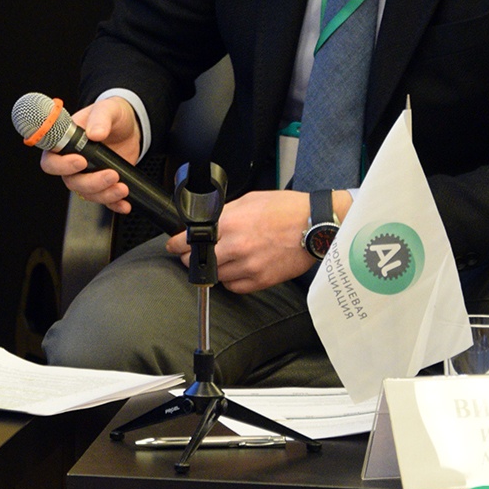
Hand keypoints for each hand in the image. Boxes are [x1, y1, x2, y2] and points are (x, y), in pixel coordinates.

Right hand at [38, 96, 141, 214]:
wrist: (131, 126)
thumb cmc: (111, 114)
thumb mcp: (107, 109)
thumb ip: (100, 118)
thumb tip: (95, 133)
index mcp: (65, 144)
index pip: (51, 160)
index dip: (61, 166)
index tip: (81, 162)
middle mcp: (72, 162)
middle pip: (71, 182)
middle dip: (91, 183)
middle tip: (111, 174)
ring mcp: (87, 175)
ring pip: (87, 193)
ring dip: (105, 194)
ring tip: (123, 187)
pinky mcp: (103, 184)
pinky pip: (104, 200)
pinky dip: (114, 204)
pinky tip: (124, 203)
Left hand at [165, 189, 350, 292]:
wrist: (316, 225)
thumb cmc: (286, 209)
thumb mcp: (249, 201)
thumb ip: (225, 213)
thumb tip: (207, 223)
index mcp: (229, 224)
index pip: (189, 240)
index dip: (176, 245)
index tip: (173, 247)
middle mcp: (236, 247)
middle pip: (197, 262)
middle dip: (191, 258)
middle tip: (194, 255)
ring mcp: (249, 266)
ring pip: (215, 277)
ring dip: (212, 270)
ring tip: (219, 260)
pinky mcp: (262, 280)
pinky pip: (235, 287)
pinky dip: (231, 281)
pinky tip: (235, 270)